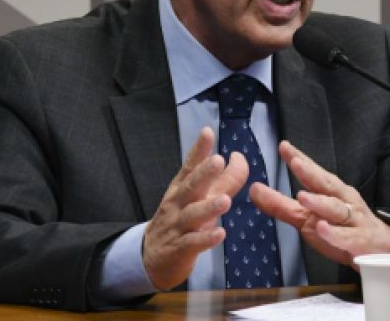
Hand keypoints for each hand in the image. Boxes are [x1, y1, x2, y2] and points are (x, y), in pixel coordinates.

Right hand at [143, 127, 247, 289]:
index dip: (199, 149)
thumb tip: (238, 159)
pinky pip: (193, 243)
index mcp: (182, 187)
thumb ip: (220, 180)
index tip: (207, 132)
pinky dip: (206, 239)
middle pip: (191, 186)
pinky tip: (220, 234)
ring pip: (192, 215)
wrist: (151, 256)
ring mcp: (177, 225)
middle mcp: (178, 203)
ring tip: (225, 201)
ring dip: (209, 207)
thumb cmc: (179, 219)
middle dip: (204, 173)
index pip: (190, 165)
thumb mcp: (196, 197)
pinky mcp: (179, 248)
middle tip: (218, 160)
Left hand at [250, 140, 389, 265]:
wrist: (381, 250)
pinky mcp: (360, 241)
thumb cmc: (340, 228)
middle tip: (295, 162)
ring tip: (302, 196)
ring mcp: (353, 220)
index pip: (314, 172)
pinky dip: (334, 233)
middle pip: (326, 184)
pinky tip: (322, 228)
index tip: (284, 146)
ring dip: (320, 202)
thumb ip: (280, 205)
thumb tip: (253, 189)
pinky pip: (347, 237)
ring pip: (336, 209)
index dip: (300, 158)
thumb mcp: (306, 217)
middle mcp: (343, 200)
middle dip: (311, 173)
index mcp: (331, 191)